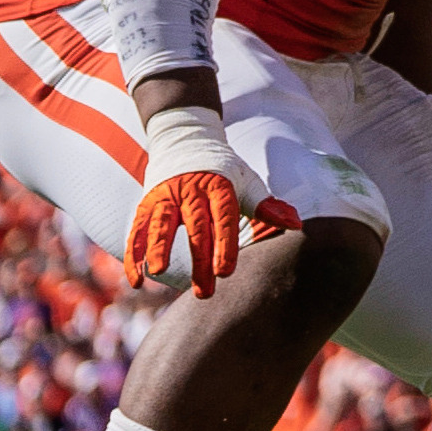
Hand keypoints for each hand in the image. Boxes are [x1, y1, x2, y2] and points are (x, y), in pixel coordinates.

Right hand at [125, 107, 277, 296]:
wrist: (186, 140)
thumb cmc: (223, 169)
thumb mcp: (246, 181)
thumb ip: (266, 205)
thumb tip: (297, 224)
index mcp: (219, 185)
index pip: (224, 217)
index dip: (225, 244)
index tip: (226, 272)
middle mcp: (189, 190)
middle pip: (195, 226)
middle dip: (199, 259)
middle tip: (204, 291)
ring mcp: (164, 196)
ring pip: (159, 224)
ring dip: (157, 248)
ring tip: (157, 272)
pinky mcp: (145, 204)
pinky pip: (136, 230)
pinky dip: (134, 254)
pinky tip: (136, 280)